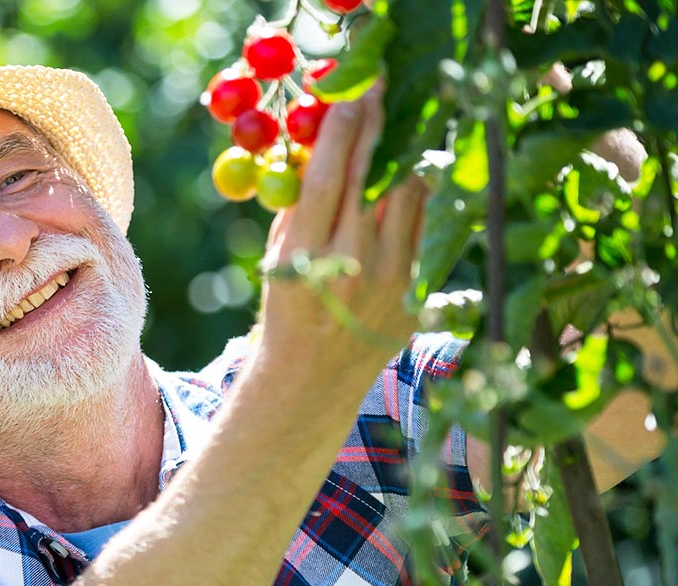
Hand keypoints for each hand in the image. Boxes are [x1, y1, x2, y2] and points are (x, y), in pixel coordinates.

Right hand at [253, 86, 426, 388]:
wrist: (312, 376)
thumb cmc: (287, 306)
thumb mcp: (277, 256)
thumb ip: (297, 205)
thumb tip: (317, 145)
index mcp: (305, 257)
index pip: (327, 180)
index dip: (341, 132)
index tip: (349, 94)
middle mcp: (352, 265)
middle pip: (374, 179)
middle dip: (378, 127)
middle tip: (381, 90)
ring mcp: (392, 279)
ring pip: (410, 197)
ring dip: (406, 152)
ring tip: (402, 119)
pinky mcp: (418, 291)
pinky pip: (427, 227)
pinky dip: (422, 192)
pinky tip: (418, 167)